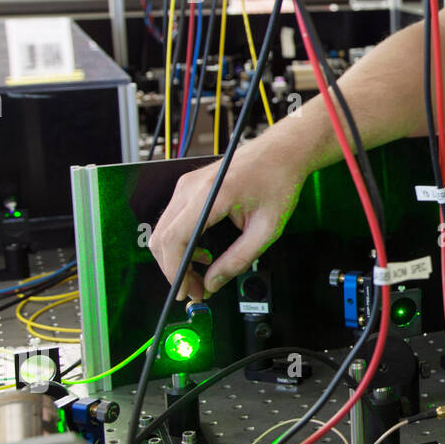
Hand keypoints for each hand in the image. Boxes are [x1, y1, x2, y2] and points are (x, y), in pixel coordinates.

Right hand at [148, 138, 305, 300]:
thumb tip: (213, 282)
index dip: (174, 270)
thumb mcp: (267, 229)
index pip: (174, 239)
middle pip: (162, 237)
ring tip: (201, 275)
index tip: (185, 291)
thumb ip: (238, 260)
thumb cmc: (278, 182)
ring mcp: (187, 184)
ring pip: (163, 230)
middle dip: (174, 269)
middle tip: (194, 289)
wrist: (282, 152)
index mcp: (212, 194)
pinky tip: (202, 253)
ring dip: (177, 257)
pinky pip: (172, 220)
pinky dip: (180, 243)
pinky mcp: (189, 186)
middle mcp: (192, 186)